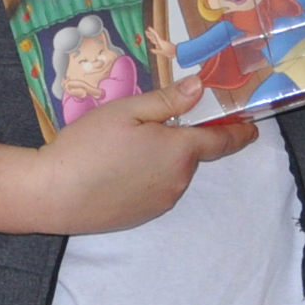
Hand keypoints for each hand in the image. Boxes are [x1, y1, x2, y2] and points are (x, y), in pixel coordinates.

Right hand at [27, 78, 257, 233]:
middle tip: (151, 125)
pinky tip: (117, 169)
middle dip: (181, 139)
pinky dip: (147, 176)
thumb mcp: (127, 110)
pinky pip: (156, 189)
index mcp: (180, 151)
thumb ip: (167, 100)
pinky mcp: (143, 215)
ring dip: (161, 159)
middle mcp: (179, 180)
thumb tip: (200, 88)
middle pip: (191, 154)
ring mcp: (162, 201)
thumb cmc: (88, 145)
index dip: (239, 132)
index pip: (222, 140)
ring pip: (172, 171)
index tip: (252, 127)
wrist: (52, 194)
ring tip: (125, 148)